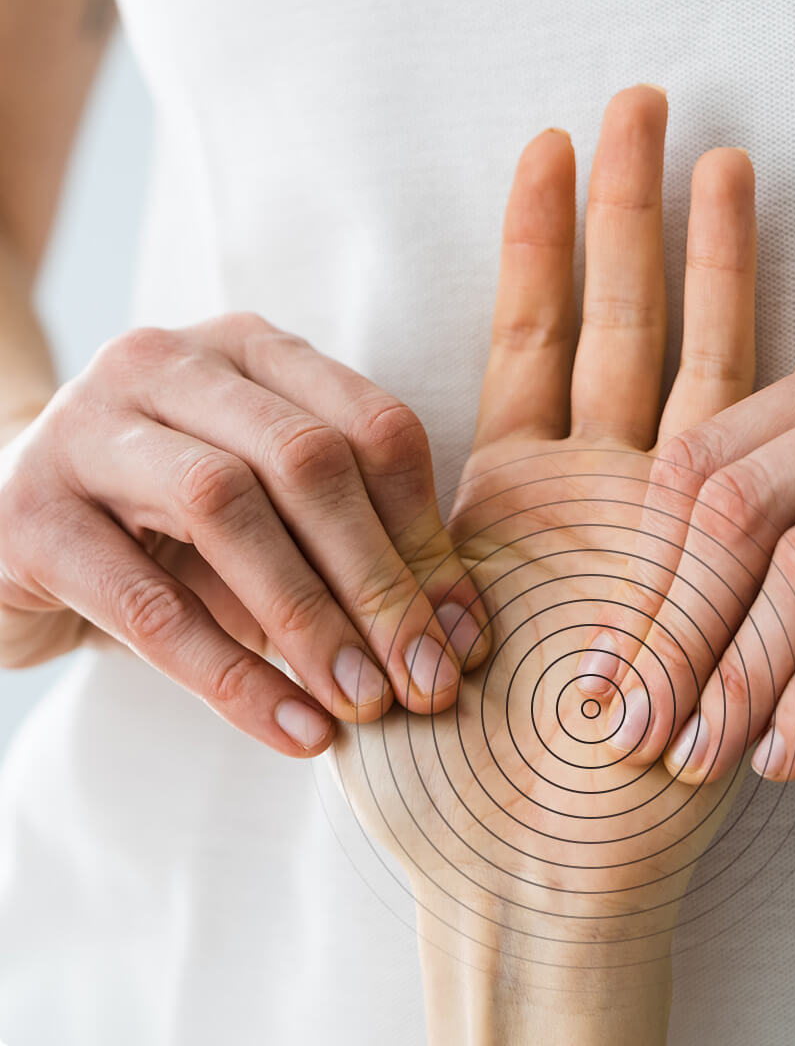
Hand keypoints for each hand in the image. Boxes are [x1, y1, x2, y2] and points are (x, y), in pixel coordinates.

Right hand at [0, 314, 489, 755]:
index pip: (374, 426)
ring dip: (310, 619)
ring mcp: (90, 426)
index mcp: (254, 353)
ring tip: (363, 704)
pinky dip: (230, 674)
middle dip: (380, 580)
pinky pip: (146, 602)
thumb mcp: (277, 521)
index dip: (428, 535)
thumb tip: (461, 640)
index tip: (462, 634)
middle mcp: (172, 364)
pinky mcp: (28, 512)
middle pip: (308, 459)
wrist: (11, 526)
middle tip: (425, 682)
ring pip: (225, 507)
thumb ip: (360, 554)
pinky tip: (292, 728)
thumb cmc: (173, 527)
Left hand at [328, 84, 794, 1043]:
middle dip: (629, 213)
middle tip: (644, 107)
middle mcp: (597, 489)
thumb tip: (340, 434)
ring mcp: (671, 521)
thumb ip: (385, 527)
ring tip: (735, 169)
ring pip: (704, 363)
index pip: (530, 330)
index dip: (539, 237)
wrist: (540, 875)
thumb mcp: (380, 621)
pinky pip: (780, 453)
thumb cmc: (445, 775)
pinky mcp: (729, 567)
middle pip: (620, 319)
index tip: (548, 146)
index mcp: (507, 488)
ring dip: (725, 268)